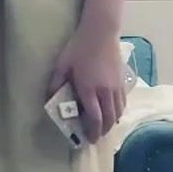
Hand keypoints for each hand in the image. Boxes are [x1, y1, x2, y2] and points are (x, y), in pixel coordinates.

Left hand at [49, 26, 125, 143]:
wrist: (101, 32)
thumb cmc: (79, 48)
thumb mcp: (62, 65)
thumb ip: (55, 84)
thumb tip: (49, 100)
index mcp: (89, 89)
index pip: (93, 118)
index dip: (92, 131)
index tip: (88, 139)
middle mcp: (105, 92)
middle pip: (108, 119)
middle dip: (102, 131)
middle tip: (95, 137)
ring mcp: (116, 87)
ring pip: (118, 112)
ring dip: (111, 123)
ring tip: (103, 127)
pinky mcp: (123, 81)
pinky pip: (123, 102)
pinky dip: (118, 112)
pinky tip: (113, 113)